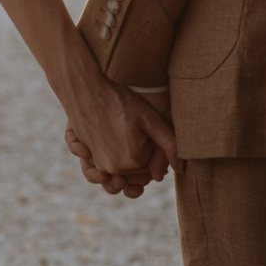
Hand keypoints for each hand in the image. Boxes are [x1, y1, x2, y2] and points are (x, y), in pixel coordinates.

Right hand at [64, 80, 178, 197]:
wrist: (85, 90)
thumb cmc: (120, 101)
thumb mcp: (151, 119)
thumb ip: (170, 145)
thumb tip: (181, 169)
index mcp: (132, 161)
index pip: (152, 169)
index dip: (157, 156)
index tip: (153, 137)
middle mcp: (113, 168)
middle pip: (135, 174)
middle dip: (143, 163)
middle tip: (143, 139)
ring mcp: (97, 164)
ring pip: (118, 175)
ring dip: (127, 170)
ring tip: (131, 152)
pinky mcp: (86, 158)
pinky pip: (100, 170)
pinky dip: (107, 167)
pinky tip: (113, 153)